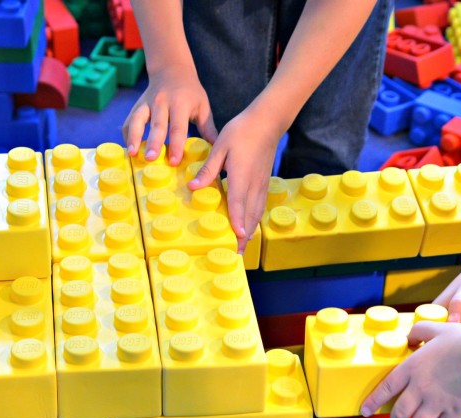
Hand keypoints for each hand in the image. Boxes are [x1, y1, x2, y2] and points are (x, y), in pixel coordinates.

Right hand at [122, 67, 217, 165]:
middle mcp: (162, 102)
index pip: (178, 127)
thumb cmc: (191, 93)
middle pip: (157, 125)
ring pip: (138, 120)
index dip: (176, 145)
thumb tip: (217, 150)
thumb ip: (208, 128)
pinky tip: (128, 149)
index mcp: (181, 104)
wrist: (172, 70)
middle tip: (151, 159)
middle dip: (154, 143)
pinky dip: (127, 135)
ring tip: (133, 153)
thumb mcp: (203, 107)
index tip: (174, 161)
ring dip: (134, 137)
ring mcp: (147, 103)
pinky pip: (129, 121)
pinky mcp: (137, 106)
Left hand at [187, 108, 282, 253]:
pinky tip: (248, 227)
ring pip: (256, 213)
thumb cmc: (241, 131)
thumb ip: (208, 170)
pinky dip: (254, 220)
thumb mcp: (220, 147)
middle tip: (236, 253)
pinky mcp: (264, 183)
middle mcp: (253, 184)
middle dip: (244, 236)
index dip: (237, 222)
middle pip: (249, 215)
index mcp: (240, 175)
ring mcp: (261, 185)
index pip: (239, 203)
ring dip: (250, 231)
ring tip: (242, 246)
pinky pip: (259, 207)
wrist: (267, 122)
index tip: (236, 238)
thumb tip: (193, 187)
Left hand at [360, 322, 460, 417]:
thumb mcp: (438, 328)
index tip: (364, 411)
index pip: (385, 388)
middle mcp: (421, 389)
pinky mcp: (455, 412)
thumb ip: (419, 332)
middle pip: (399, 414)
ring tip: (424, 415)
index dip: (373, 401)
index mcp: (413, 368)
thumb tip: (408, 337)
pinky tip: (444, 415)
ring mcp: (438, 403)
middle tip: (399, 417)